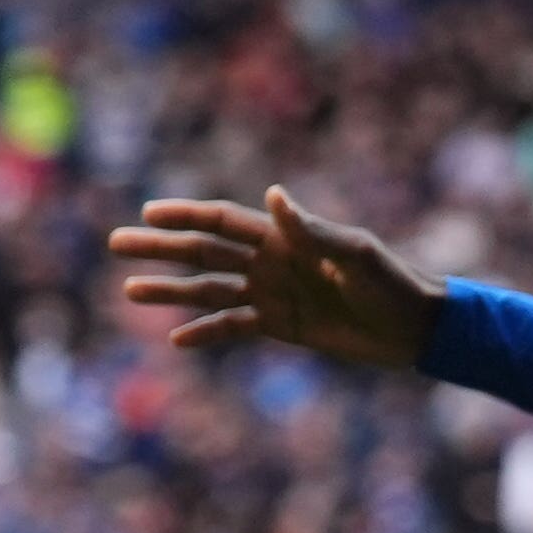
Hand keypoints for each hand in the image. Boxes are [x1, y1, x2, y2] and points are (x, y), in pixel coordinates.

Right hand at [107, 186, 442, 366]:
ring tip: (130, 291)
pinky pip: (235, 328)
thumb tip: (273, 194)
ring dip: (171, 291)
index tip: (147, 213)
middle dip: (162, 248)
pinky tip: (176, 338)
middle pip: (205, 252)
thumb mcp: (354, 253)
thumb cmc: (391, 282)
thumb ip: (311, 230)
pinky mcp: (282, 327)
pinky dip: (207, 333)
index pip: (224, 222)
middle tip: (117, 244)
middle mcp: (272, 262)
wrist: (416, 327)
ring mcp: (273, 295)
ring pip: (210, 291)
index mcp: (286, 237)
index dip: (186, 216)